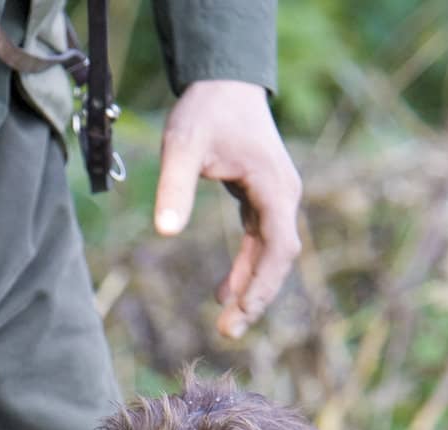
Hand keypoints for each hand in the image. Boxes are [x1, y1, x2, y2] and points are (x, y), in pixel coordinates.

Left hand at [154, 80, 301, 336]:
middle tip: (227, 332)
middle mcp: (284, 195)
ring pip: (271, 255)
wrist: (224, 78)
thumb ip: (174, 187)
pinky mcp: (263, 198)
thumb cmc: (205, 110)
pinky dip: (245, 269)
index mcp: (275, 187)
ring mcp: (276, 197)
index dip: (260, 285)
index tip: (239, 314)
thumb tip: (163, 233)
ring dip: (251, 288)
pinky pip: (260, 243)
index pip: (277, 247)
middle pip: (279, 259)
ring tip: (225, 323)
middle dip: (256, 297)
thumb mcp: (183, 146)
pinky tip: (223, 293)